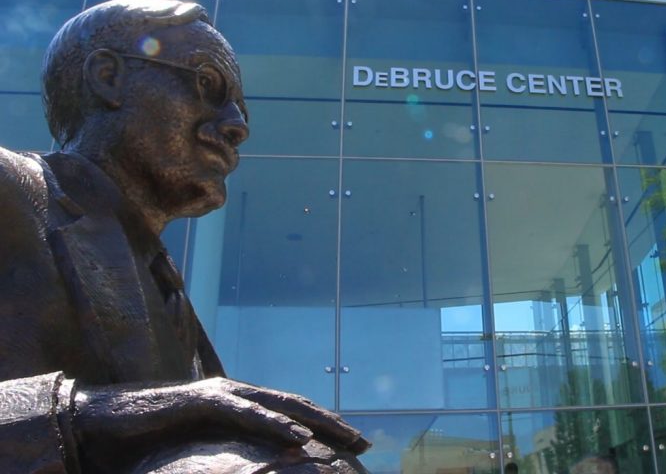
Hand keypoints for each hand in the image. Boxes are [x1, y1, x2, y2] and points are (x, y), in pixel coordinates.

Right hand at [71, 377, 369, 455]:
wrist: (105, 423)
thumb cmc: (151, 438)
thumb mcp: (201, 448)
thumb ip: (231, 449)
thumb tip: (261, 467)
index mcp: (240, 405)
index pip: (293, 415)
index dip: (326, 427)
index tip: (355, 446)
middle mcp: (237, 394)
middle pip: (296, 407)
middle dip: (333, 424)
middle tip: (365, 443)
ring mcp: (221, 394)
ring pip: (280, 406)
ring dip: (316, 422)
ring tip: (346, 439)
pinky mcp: (202, 400)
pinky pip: (246, 413)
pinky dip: (275, 424)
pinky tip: (300, 438)